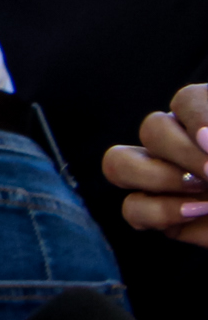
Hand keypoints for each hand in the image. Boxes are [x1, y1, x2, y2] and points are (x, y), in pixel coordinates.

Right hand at [105, 82, 207, 244]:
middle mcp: (185, 147)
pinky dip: (157, 212)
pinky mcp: (162, 217)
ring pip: (119, 163)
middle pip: (151, 128)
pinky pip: (132, 208)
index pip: (187, 102)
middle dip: (181, 153)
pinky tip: (194, 215)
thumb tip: (205, 140)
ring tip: (198, 197)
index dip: (198, 120)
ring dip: (156, 177)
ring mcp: (168, 181)